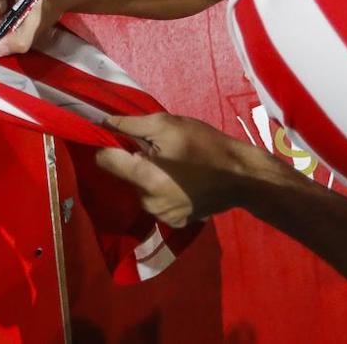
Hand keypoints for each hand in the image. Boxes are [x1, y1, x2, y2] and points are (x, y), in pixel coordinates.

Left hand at [95, 113, 264, 227]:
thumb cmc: (206, 146)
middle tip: (161, 150)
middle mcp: (148, 202)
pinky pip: (156, 202)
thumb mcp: (168, 125)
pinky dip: (162, 191)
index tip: (123, 139)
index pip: (105, 161)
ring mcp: (162, 216)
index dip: (109, 145)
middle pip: (125, 175)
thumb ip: (130, 125)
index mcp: (145, 178)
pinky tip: (181, 181)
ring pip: (140, 189)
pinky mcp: (175, 223)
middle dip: (136, 161)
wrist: (243, 177)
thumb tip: (102, 122)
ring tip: (174, 165)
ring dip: (149, 176)